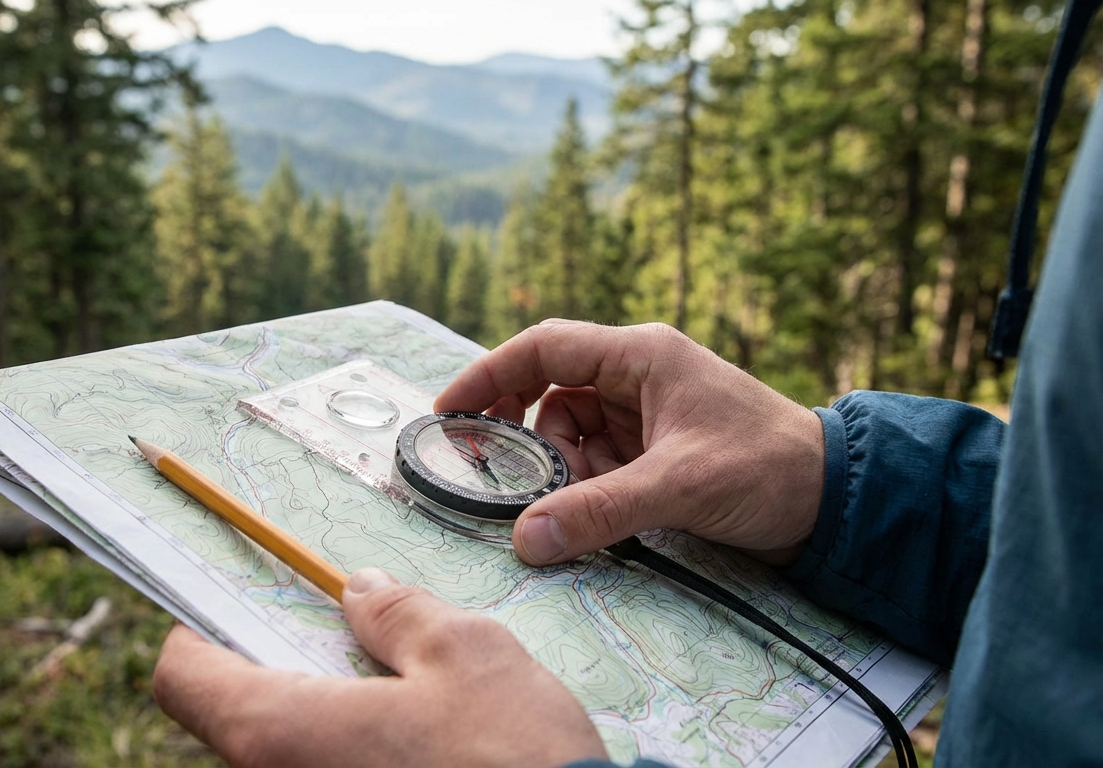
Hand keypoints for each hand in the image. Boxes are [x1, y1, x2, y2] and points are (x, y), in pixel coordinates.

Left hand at [153, 568, 606, 767]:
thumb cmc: (514, 759)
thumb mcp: (465, 653)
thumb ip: (399, 615)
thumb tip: (359, 593)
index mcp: (280, 730)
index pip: (183, 675)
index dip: (204, 628)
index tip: (246, 601)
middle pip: (236, 712)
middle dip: (284, 663)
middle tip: (346, 633)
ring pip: (287, 749)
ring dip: (326, 709)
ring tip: (398, 684)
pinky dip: (353, 750)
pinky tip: (419, 739)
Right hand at [434, 320, 825, 567]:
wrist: (834, 499)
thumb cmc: (767, 469)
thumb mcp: (678, 488)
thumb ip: (597, 510)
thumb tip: (523, 539)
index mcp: (641, 355)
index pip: (544, 348)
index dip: (489, 375)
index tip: (448, 412)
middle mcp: (637, 376)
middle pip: (549, 392)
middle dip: (523, 436)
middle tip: (498, 476)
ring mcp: (644, 414)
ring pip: (569, 434)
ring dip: (563, 472)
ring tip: (581, 508)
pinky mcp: (653, 450)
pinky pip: (595, 462)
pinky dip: (586, 488)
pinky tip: (602, 515)